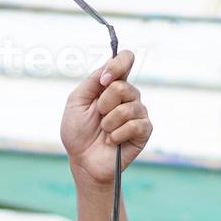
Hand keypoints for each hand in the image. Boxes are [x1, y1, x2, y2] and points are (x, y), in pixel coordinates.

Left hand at [60, 49, 151, 186]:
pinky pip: (135, 125)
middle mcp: (128, 95)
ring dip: (109, 122)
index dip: (118, 64)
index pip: (125, 59)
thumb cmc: (78, 131)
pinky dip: (118, 134)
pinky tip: (112, 141)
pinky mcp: (144, 130)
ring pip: (127, 107)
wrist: (83, 161)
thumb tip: (109, 67)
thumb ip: (92, 81)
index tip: (104, 80)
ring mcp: (138, 112)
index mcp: (112, 84)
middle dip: (104, 104)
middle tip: (98, 116)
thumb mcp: (76, 101)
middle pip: (123, 86)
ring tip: (104, 131)